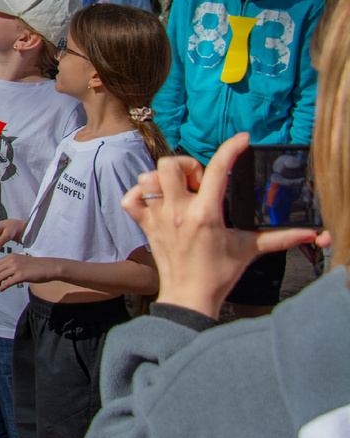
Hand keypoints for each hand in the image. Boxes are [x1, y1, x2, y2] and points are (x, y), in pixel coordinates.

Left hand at [0, 253, 50, 290]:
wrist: (48, 267)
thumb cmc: (35, 266)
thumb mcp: (20, 262)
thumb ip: (11, 265)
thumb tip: (2, 274)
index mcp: (11, 256)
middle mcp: (12, 260)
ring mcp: (16, 268)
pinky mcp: (21, 276)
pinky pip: (7, 282)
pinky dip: (2, 287)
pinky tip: (1, 290)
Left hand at [122, 133, 317, 319]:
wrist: (190, 296)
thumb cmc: (219, 274)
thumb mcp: (249, 250)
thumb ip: (278, 237)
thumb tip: (308, 233)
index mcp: (206, 214)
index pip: (217, 170)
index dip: (230, 149)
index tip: (241, 140)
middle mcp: (178, 212)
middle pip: (170, 164)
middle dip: (186, 165)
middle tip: (198, 182)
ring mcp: (158, 218)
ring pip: (148, 177)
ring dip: (163, 178)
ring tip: (178, 192)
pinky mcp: (144, 226)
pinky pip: (130, 199)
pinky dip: (139, 195)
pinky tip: (156, 202)